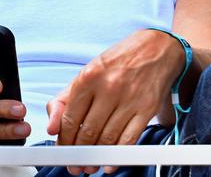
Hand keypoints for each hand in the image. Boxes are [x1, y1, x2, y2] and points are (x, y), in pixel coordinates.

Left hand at [45, 29, 185, 175]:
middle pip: (87, 132)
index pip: (70, 119)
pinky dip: (117, 156)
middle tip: (76, 164)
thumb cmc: (121, 61)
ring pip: (107, 138)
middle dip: (79, 154)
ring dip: (96, 158)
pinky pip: (129, 138)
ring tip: (91, 164)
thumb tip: (52, 128)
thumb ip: (65, 99)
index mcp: (89, 76)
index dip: (64, 142)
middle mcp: (109, 87)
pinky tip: (110, 162)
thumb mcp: (88, 72)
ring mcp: (130, 98)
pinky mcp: (147, 108)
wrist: (158, 47)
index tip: (63, 151)